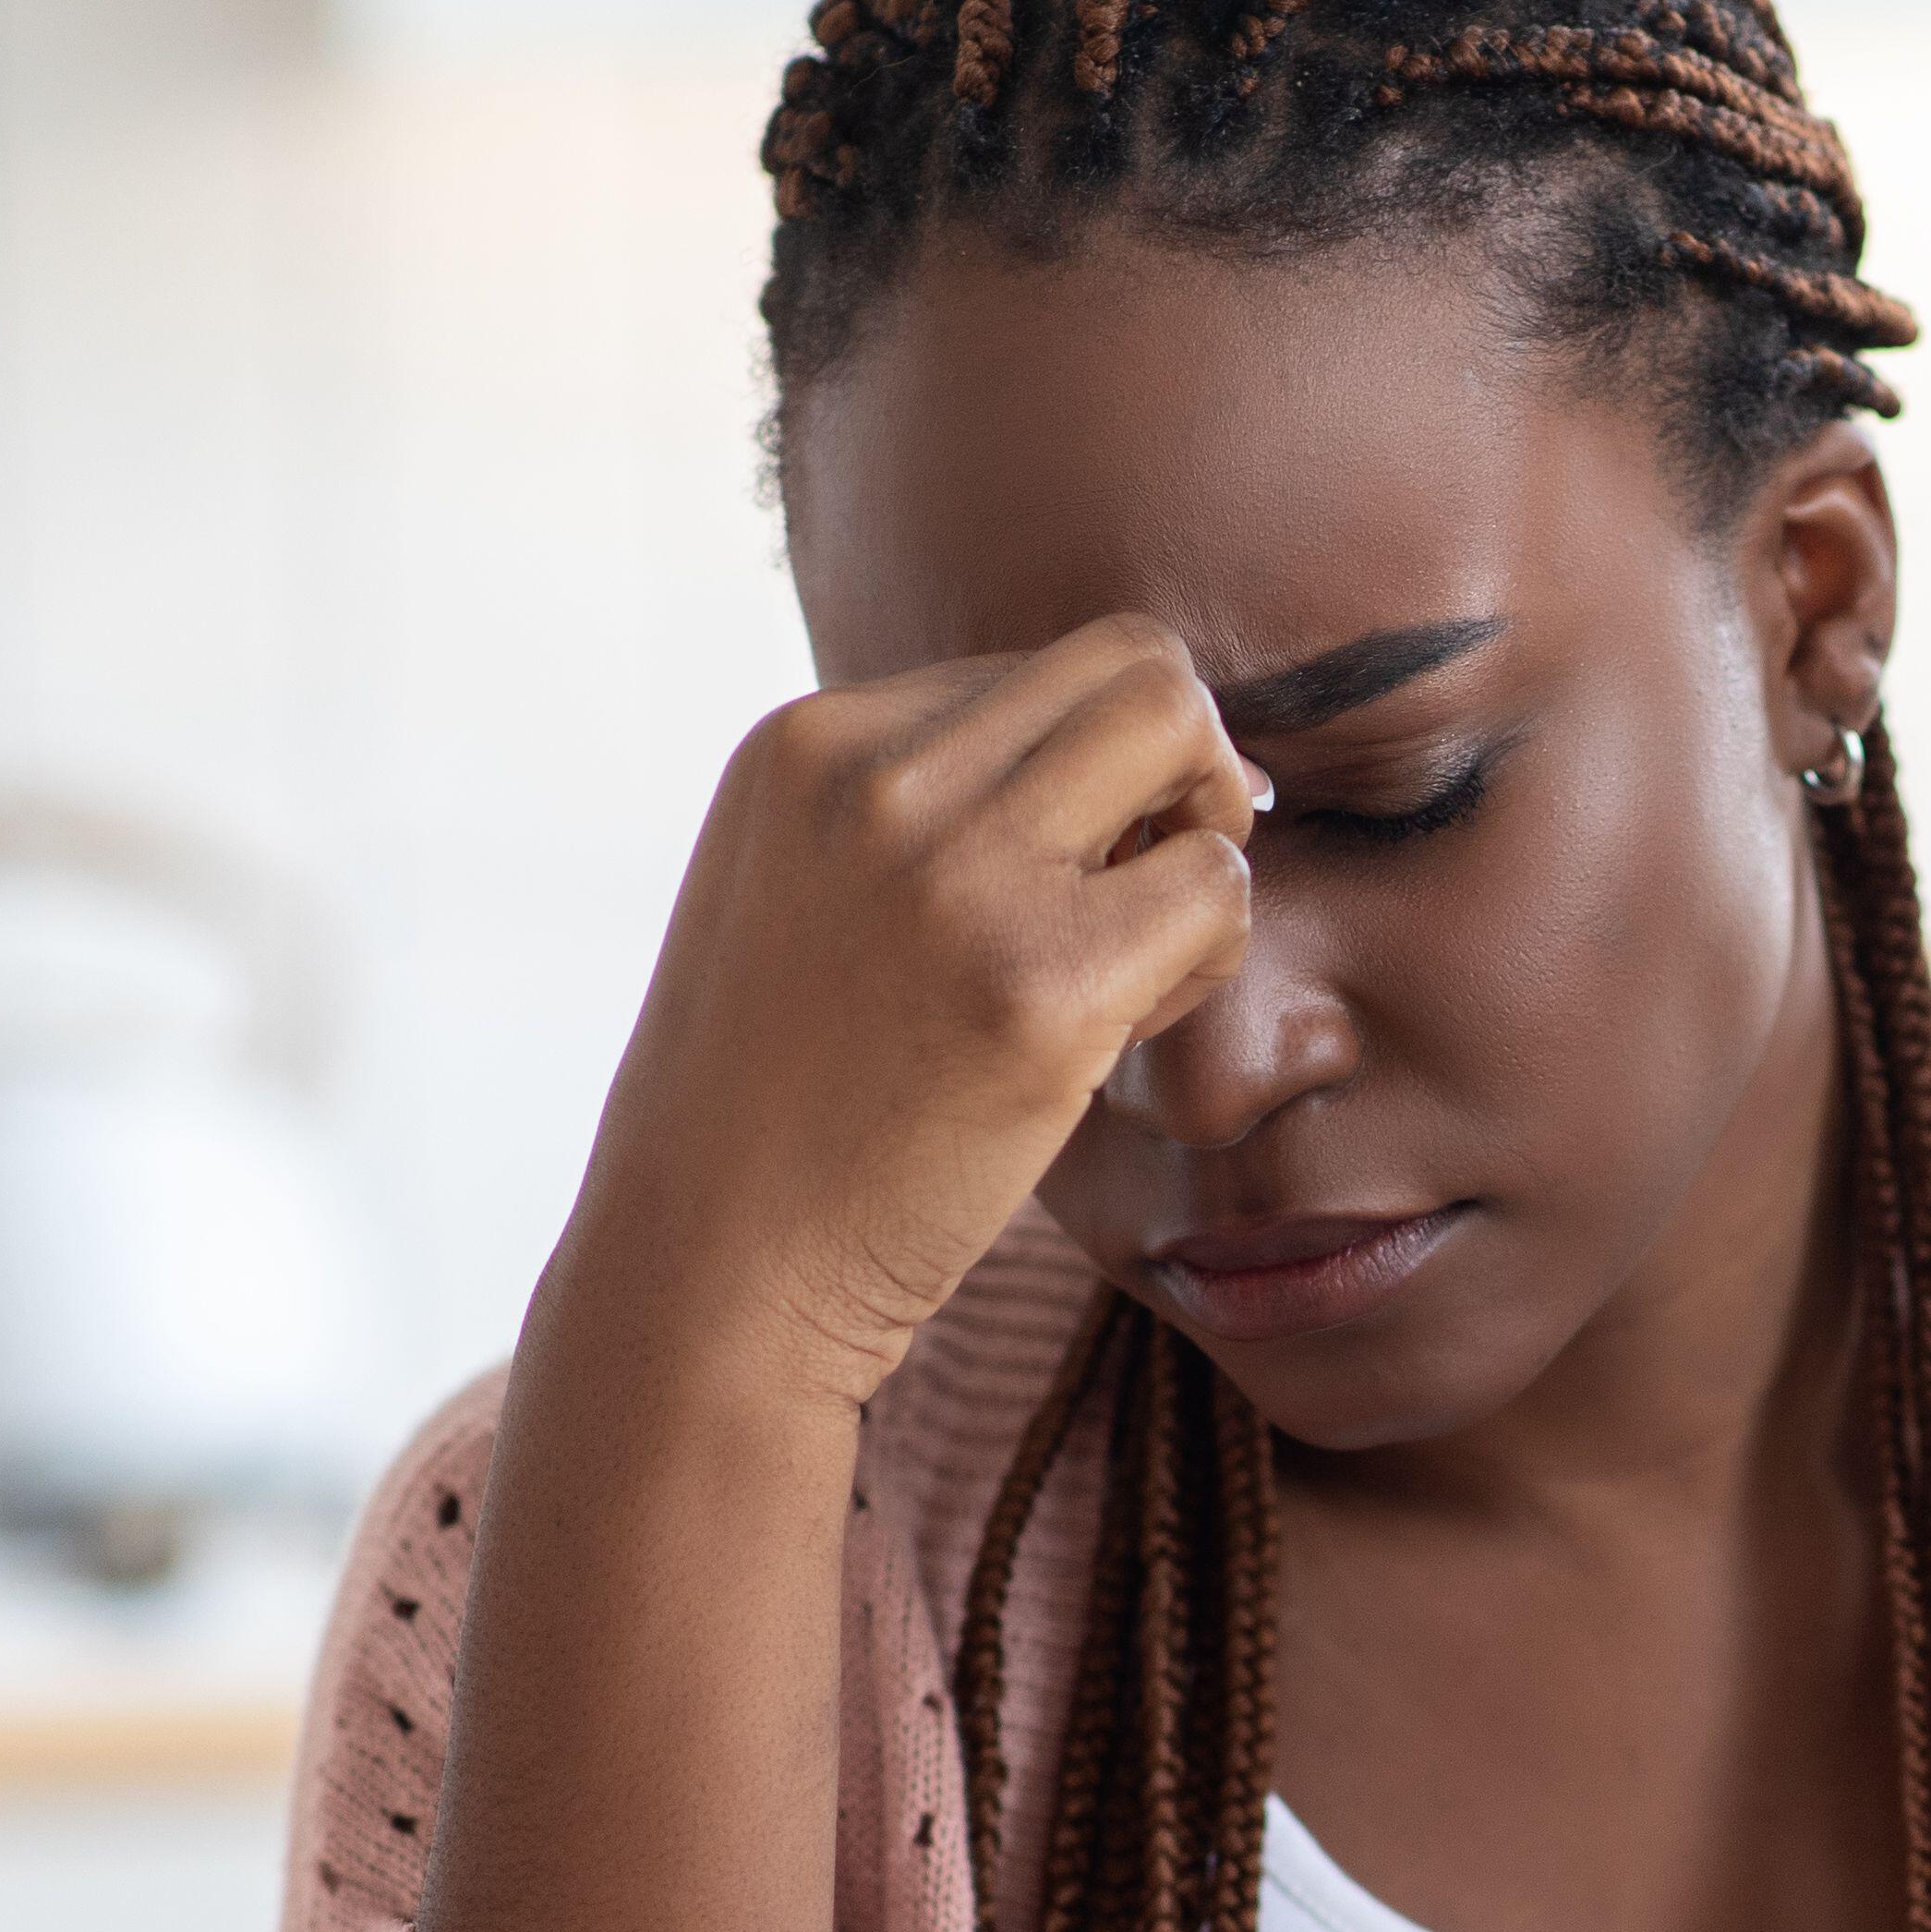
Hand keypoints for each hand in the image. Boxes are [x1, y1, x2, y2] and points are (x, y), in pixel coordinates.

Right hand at [554, 614, 1263, 1416]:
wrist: (713, 1269)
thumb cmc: (779, 1104)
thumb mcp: (802, 892)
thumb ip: (919, 805)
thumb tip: (1139, 750)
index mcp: (807, 742)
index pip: (1032, 672)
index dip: (1085, 774)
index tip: (1052, 882)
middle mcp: (879, 777)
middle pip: (1135, 663)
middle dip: (1185, 762)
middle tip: (1156, 880)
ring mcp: (959, 873)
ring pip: (1189, 735)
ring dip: (1206, 846)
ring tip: (1135, 965)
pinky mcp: (1041, 983)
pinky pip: (1218, 886)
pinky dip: (1211, 953)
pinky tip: (1127, 1032)